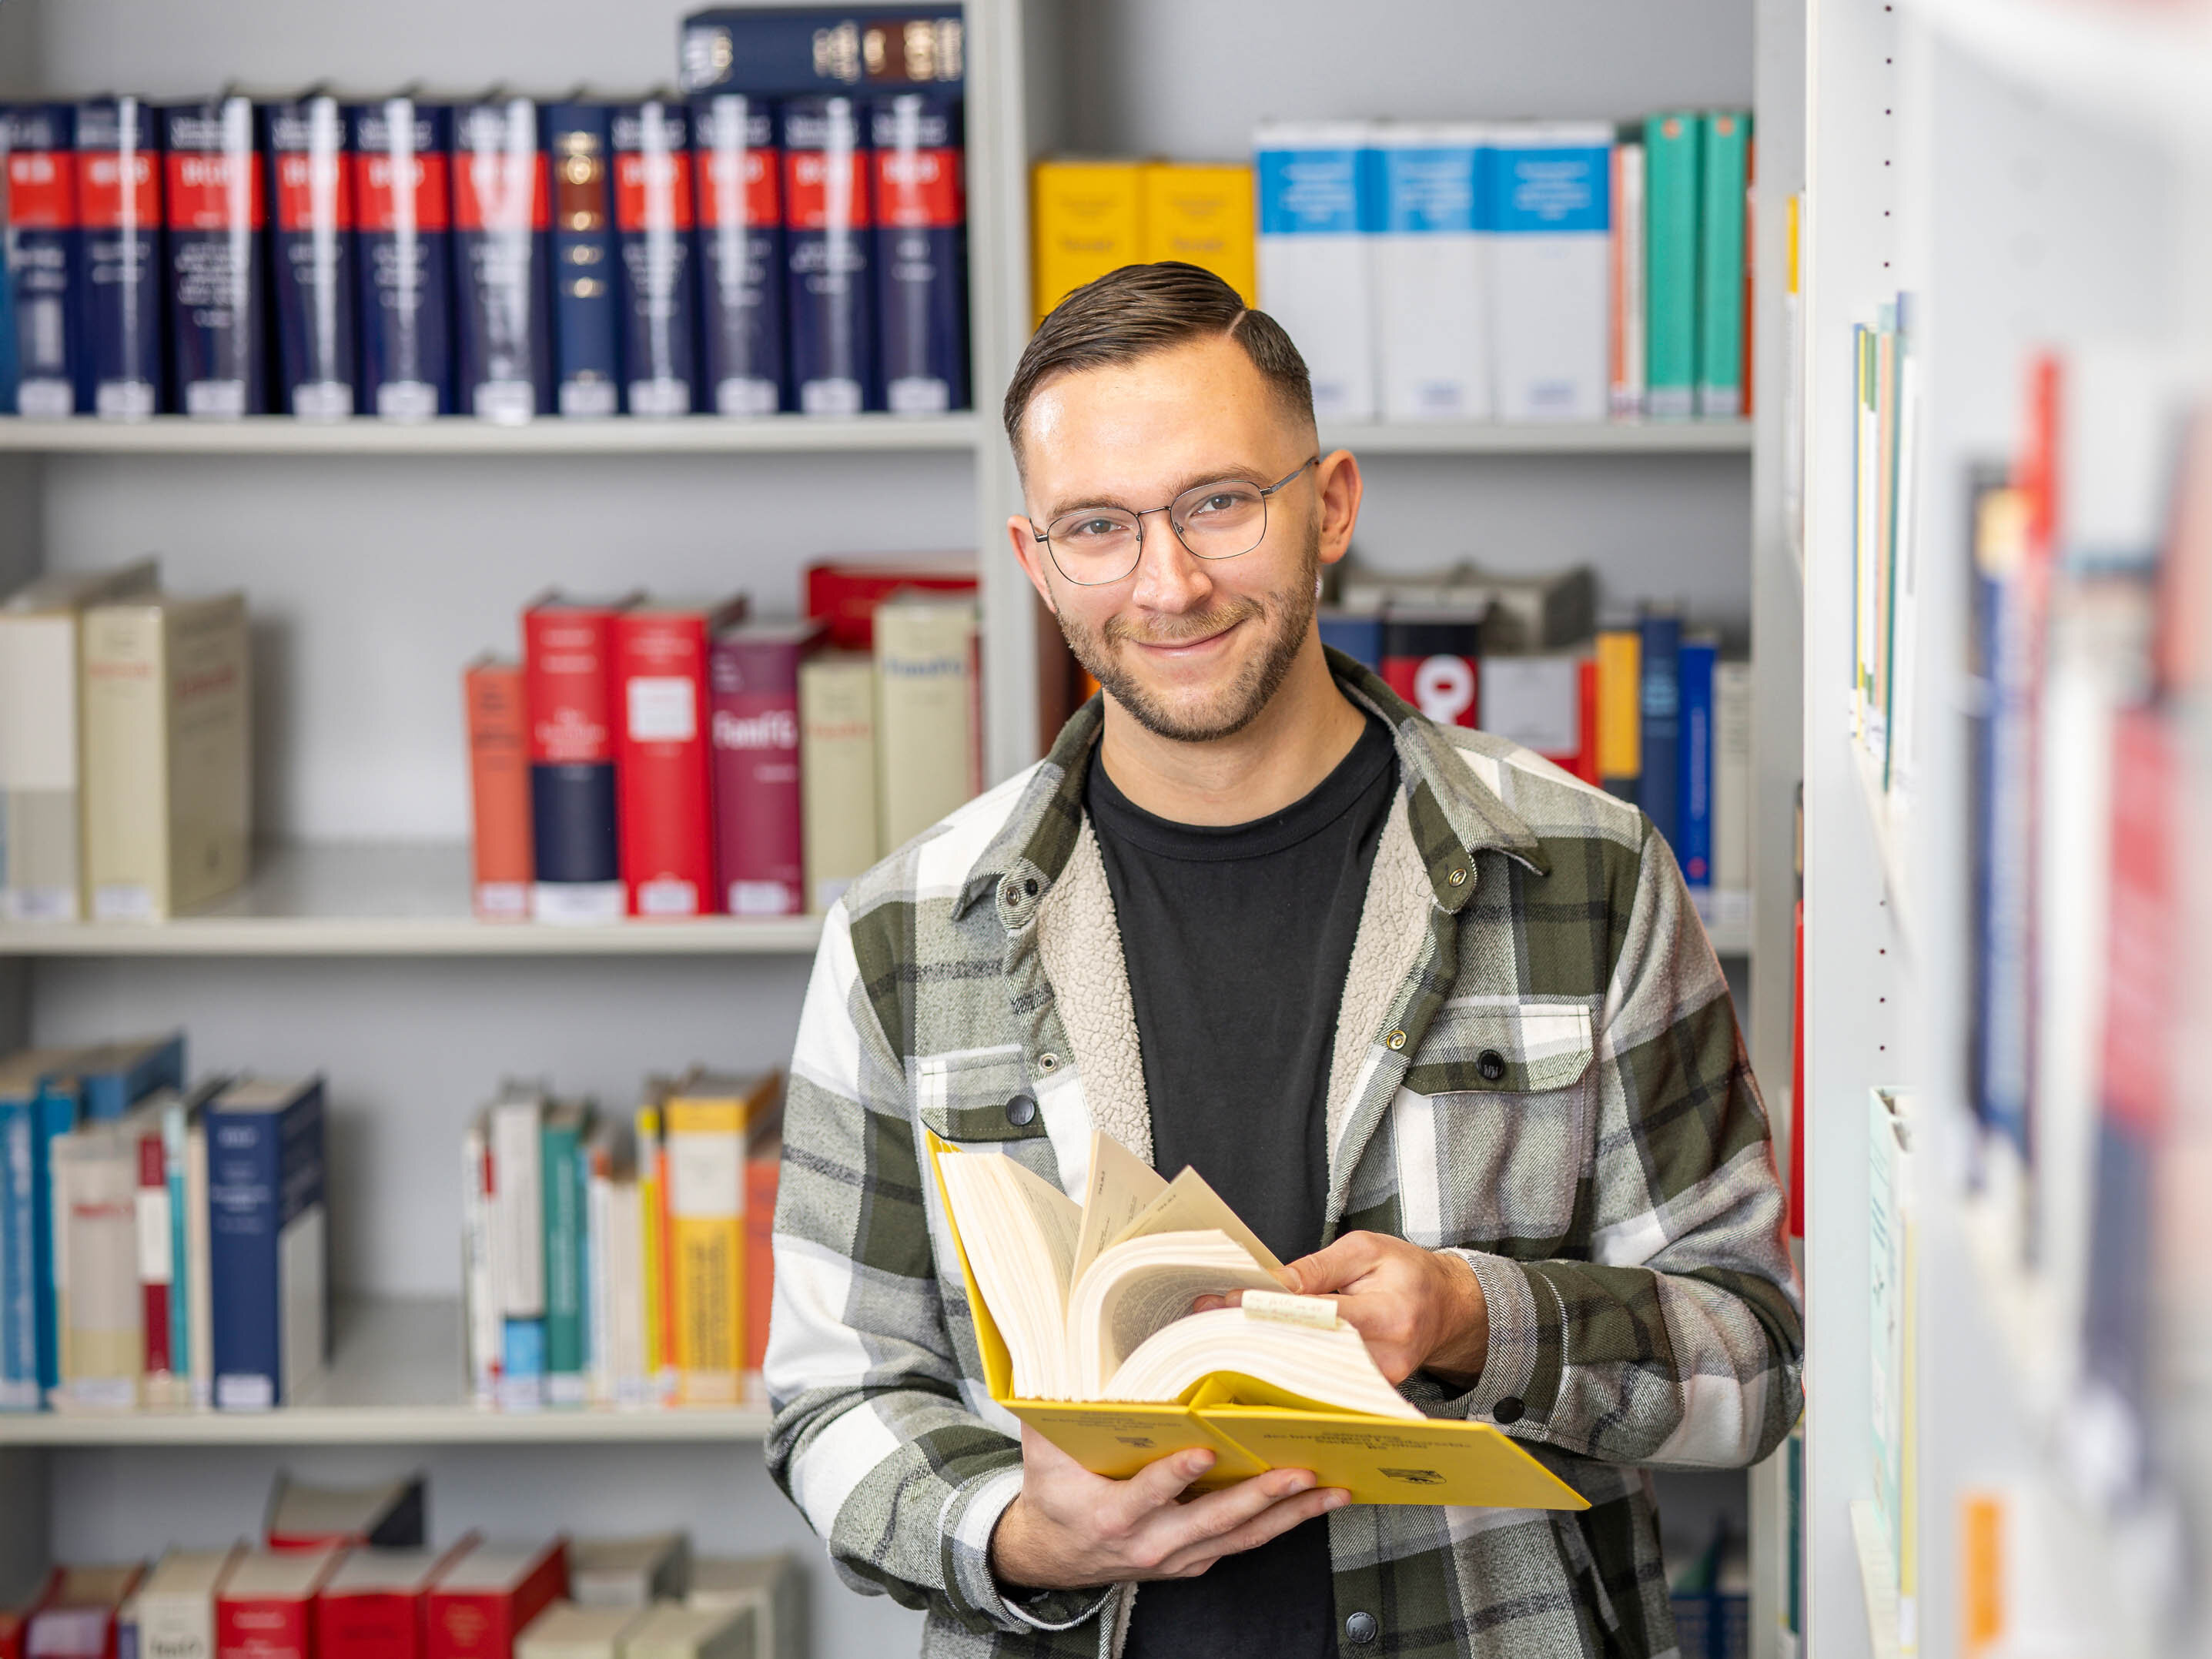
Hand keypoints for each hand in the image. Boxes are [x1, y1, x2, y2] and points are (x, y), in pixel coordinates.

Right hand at [989, 1424, 1349, 1591]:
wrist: (1052, 1555)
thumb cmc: (1054, 1495)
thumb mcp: (1043, 1453)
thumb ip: (1054, 1408)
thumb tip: (1066, 1353)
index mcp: (1114, 1515)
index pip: (1148, 1494)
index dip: (1175, 1476)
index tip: (1202, 1452)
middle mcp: (1151, 1543)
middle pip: (1213, 1521)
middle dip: (1259, 1496)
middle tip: (1298, 1472)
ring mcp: (1177, 1556)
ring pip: (1240, 1537)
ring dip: (1288, 1514)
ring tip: (1329, 1489)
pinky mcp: (1194, 1561)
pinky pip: (1243, 1542)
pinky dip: (1280, 1523)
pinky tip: (1311, 1502)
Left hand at [1196, 1232, 1487, 1386]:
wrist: (1449, 1308)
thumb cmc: (1408, 1272)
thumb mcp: (1366, 1250)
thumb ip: (1317, 1268)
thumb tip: (1269, 1284)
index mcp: (1390, 1313)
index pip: (1319, 1314)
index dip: (1269, 1308)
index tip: (1225, 1302)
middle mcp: (1387, 1357)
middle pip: (1306, 1351)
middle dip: (1251, 1335)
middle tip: (1203, 1323)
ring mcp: (1377, 1384)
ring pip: (1307, 1372)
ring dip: (1259, 1354)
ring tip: (1214, 1337)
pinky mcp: (1367, 1396)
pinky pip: (1318, 1382)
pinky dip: (1281, 1368)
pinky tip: (1247, 1356)